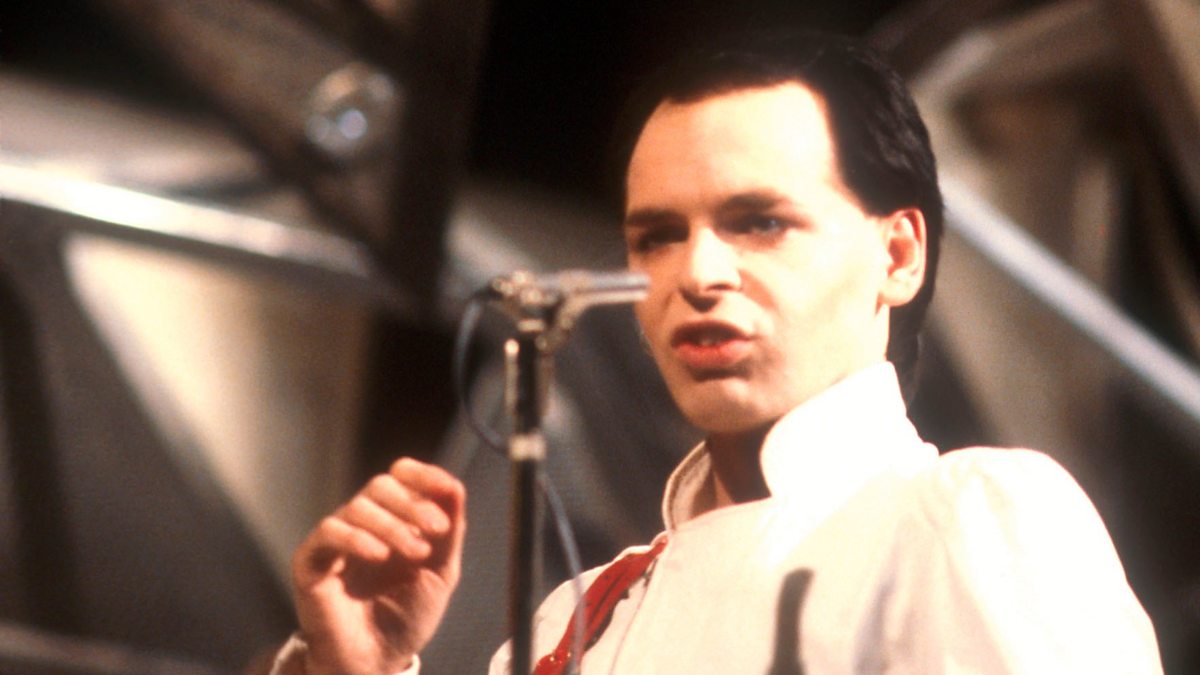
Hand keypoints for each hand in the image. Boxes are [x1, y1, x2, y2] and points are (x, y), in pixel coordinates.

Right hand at [291, 457, 466, 674]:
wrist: (377, 662)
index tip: (448, 489)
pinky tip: (379, 555)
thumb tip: (455, 487)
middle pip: (381, 486)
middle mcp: (364, 523)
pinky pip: (329, 532)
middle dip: (413, 504)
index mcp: (395, 519)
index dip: (424, 476)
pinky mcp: (311, 560)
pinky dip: (356, 538)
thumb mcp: (441, 572)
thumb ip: (449, 531)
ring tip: (417, 553)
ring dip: (392, 525)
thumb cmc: (406, 618)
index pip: (401, 476)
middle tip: (436, 531)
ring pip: (358, 507)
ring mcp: (336, 539)